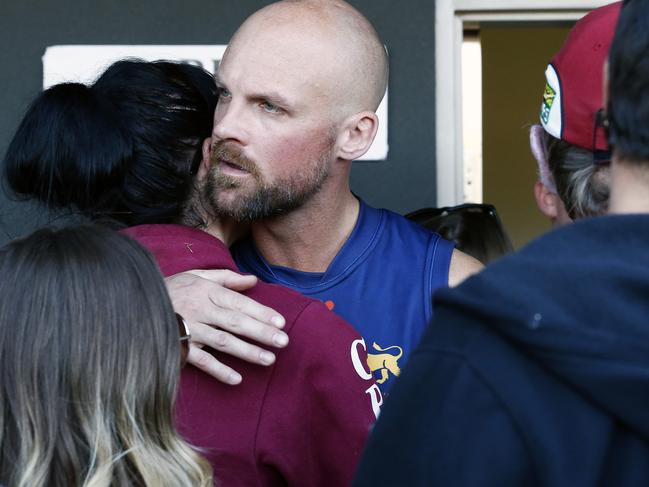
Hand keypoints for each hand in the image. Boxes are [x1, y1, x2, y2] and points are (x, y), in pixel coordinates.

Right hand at [166, 269, 288, 384]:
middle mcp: (200, 310)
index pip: (239, 303)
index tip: (280, 322)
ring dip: (246, 352)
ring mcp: (190, 330)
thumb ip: (226, 278)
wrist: (135, 303)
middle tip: (284, 342)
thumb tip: (253, 280)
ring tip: (269, 359)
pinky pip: (201, 360)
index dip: (260, 312)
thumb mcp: (197, 276)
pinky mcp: (179, 347)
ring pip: (223, 342)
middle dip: (261, 332)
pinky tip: (237, 379)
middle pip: (235, 322)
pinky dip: (218, 370)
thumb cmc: (172, 289)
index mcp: (206, 292)